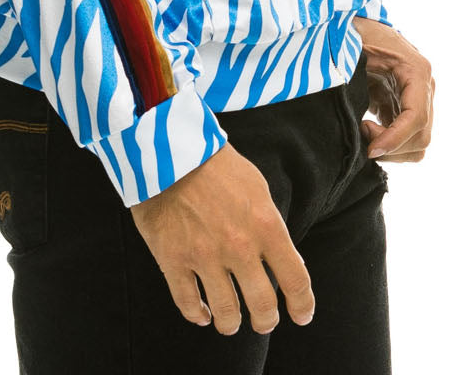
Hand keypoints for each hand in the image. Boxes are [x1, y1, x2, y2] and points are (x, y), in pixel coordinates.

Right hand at [129, 141, 314, 336]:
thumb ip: (271, 226)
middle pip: (263, 306)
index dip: (303, 305)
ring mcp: (204, 256)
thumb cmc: (216, 165)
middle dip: (266, 320)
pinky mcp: (173, 260)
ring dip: (231, 323)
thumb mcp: (257, 187)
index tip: (302, 316)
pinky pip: (188, 304)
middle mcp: (239, 247)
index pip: (296, 279)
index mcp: (265, 225)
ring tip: (230, 321)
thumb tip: (286, 260)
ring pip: (226, 313)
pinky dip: (197, 315)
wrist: (168, 149)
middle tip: (263, 321)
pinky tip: (202, 313)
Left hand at [353, 17, 434, 161]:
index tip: (371, 149)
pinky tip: (368, 129)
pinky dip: (389, 145)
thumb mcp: (354, 47)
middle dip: (391, 147)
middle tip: (361, 134)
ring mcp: (418, 99)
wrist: (360, 21)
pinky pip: (407, 139)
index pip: (416, 117)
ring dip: (392, 150)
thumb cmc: (358, 31)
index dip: (395, 138)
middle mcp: (424, 88)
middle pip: (421, 137)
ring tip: (364, 132)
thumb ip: (352, 72)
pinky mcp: (406, 107)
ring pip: (418, 144)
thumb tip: (347, 105)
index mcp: (416, 71)